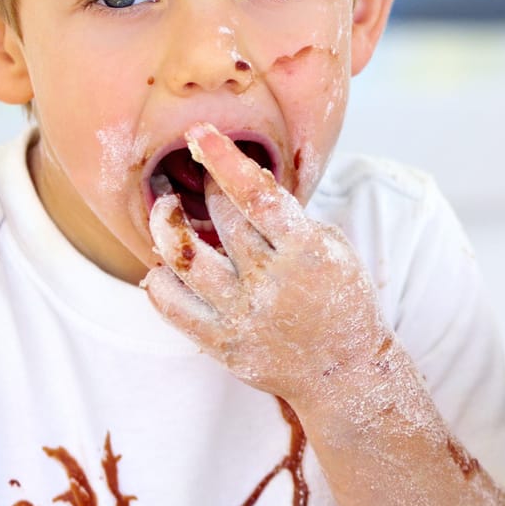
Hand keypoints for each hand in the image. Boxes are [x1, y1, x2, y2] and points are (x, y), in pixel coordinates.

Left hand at [142, 123, 390, 406]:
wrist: (344, 373)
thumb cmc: (340, 298)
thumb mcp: (332, 248)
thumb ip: (290, 217)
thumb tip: (242, 180)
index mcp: (306, 252)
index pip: (257, 195)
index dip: (224, 159)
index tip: (199, 132)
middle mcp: (271, 283)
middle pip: (220, 221)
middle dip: (205, 187)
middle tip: (198, 173)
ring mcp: (243, 316)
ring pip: (185, 260)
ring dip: (167, 226)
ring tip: (166, 210)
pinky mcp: (222, 344)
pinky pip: (172, 305)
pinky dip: (159, 279)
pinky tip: (163, 264)